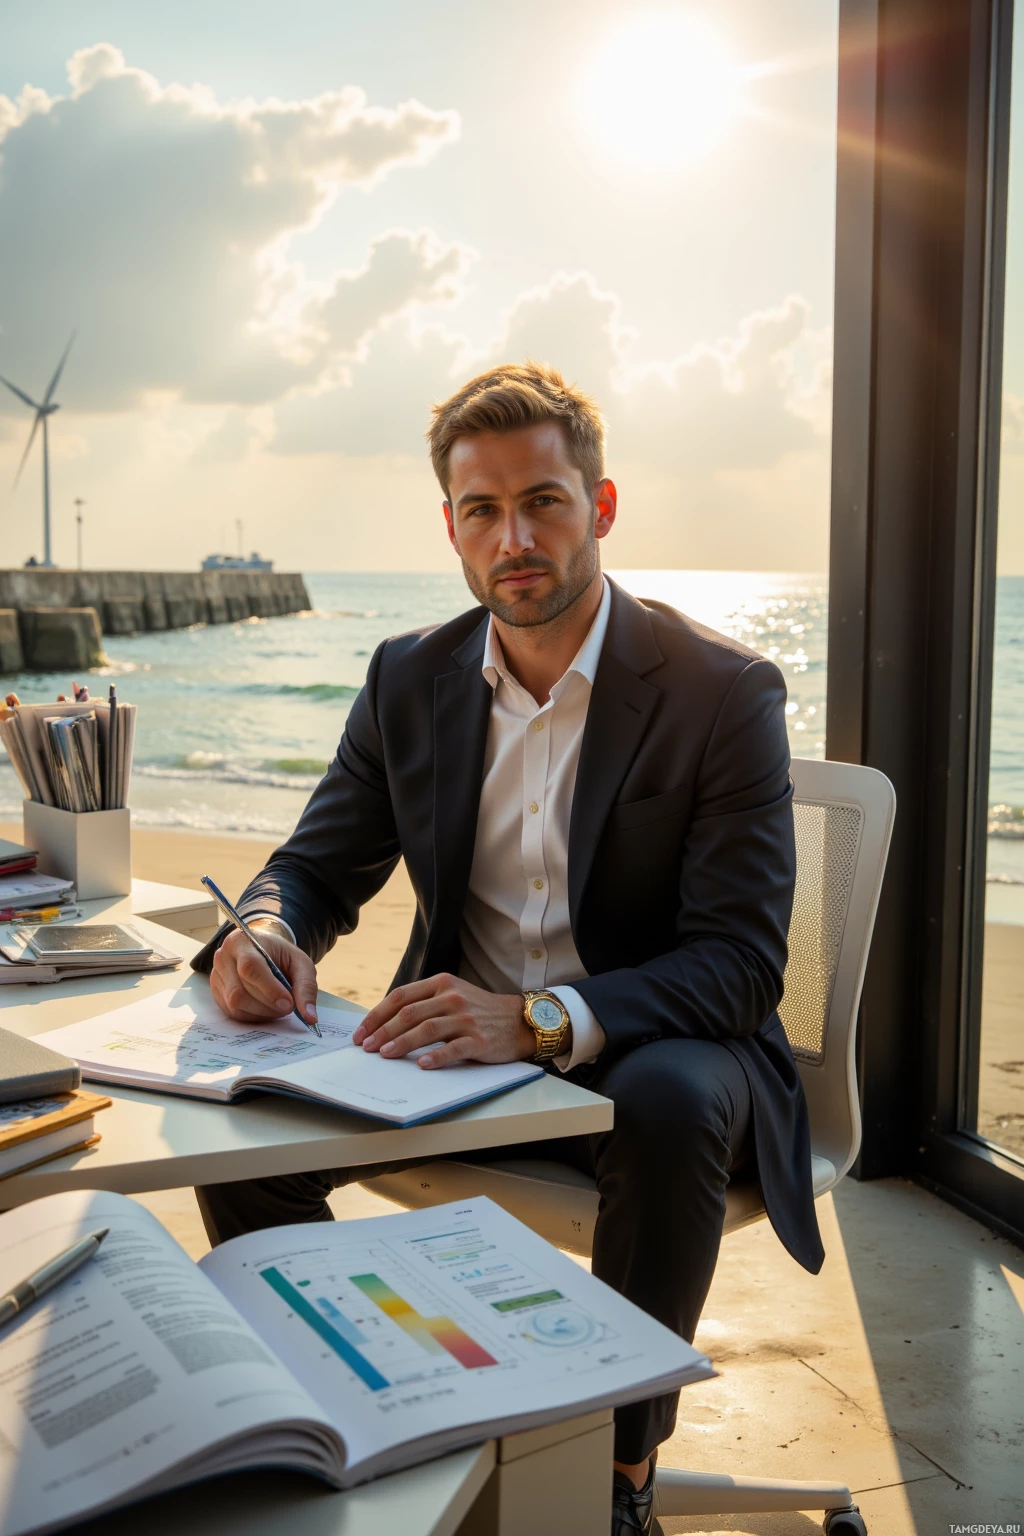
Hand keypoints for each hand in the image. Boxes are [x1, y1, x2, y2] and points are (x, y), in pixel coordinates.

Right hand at [210, 926, 318, 1025]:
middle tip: (287, 1007)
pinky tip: (265, 1007)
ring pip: (235, 1005)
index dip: (269, 989)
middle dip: (268, 1004)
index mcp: (242, 942)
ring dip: (261, 1012)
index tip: (288, 1004)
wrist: (262, 950)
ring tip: (277, 1006)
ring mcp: (216, 976)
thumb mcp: (300, 963)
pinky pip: (233, 1013)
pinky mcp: (216, 993)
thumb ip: (306, 987)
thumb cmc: (280, 955)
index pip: (250, 967)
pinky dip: (253, 1016)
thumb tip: (310, 1017)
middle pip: (240, 991)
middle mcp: (223, 957)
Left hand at [352, 973, 535, 1068]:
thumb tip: (385, 1023)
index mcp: (441, 984)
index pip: (400, 996)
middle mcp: (452, 997)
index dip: (377, 1015)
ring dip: (401, 1043)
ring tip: (384, 1055)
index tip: (361, 1032)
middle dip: (383, 1031)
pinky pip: (453, 1048)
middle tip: (366, 1048)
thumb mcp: (452, 995)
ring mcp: (466, 1018)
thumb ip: (424, 1002)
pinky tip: (422, 1065)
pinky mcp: (479, 1039)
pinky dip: (436, 1057)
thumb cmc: (479, 1010)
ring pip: (426, 1029)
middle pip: (409, 1013)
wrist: (519, 1020)